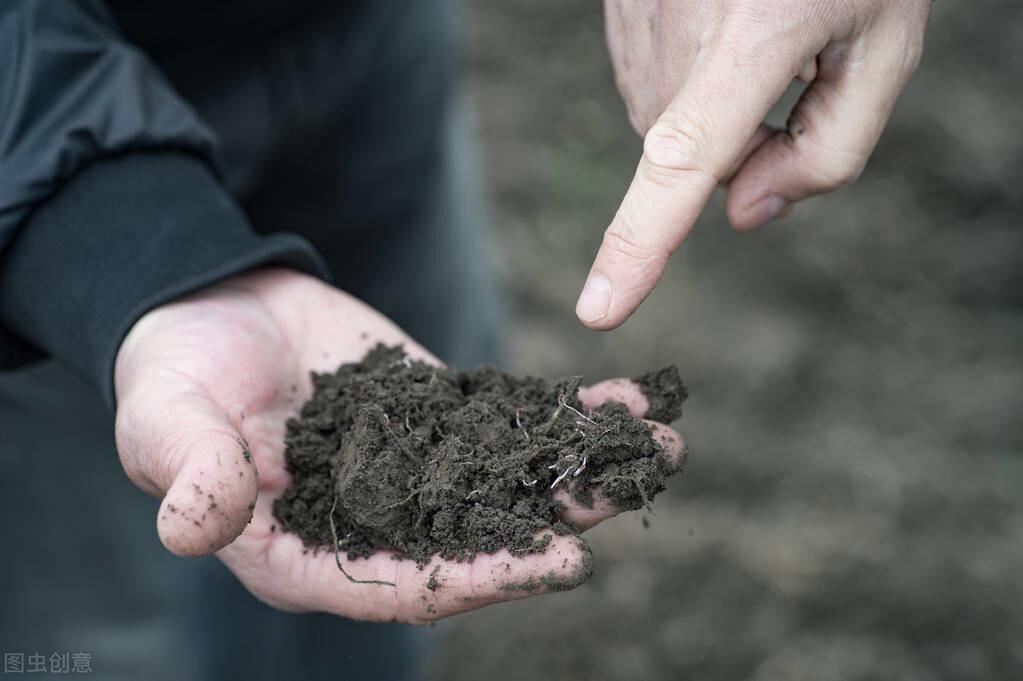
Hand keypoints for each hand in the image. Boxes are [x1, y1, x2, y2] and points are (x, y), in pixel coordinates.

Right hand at [113, 268, 683, 623]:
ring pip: (506, 484)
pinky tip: (622, 403)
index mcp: (305, 551)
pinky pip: (506, 426)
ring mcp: (414, 471)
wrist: (210, 305)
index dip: (477, 579)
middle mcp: (373, 524)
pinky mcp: (439, 419)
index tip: (556, 565)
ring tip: (657, 447)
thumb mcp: (166, 418)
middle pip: (475, 540)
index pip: (400, 583)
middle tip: (628, 494)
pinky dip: (561, 417)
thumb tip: (194, 526)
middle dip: (556, 524)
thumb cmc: (173, 370)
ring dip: (580, 468)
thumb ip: (188, 469)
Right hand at [577, 0, 930, 328]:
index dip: (641, 241)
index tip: (598, 308)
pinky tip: (718, 24)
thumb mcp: (884, 44)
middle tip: (792, 75)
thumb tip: (744, 214)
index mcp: (757, 30)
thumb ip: (832, 150)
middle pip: (693, 160)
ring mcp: (635, 15)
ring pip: (662, 126)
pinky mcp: (616, 12)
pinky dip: (682, 80)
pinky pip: (644, 86)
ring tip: (754, 34)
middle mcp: (678, 23)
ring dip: (709, 110)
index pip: (684, 160)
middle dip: (742, 145)